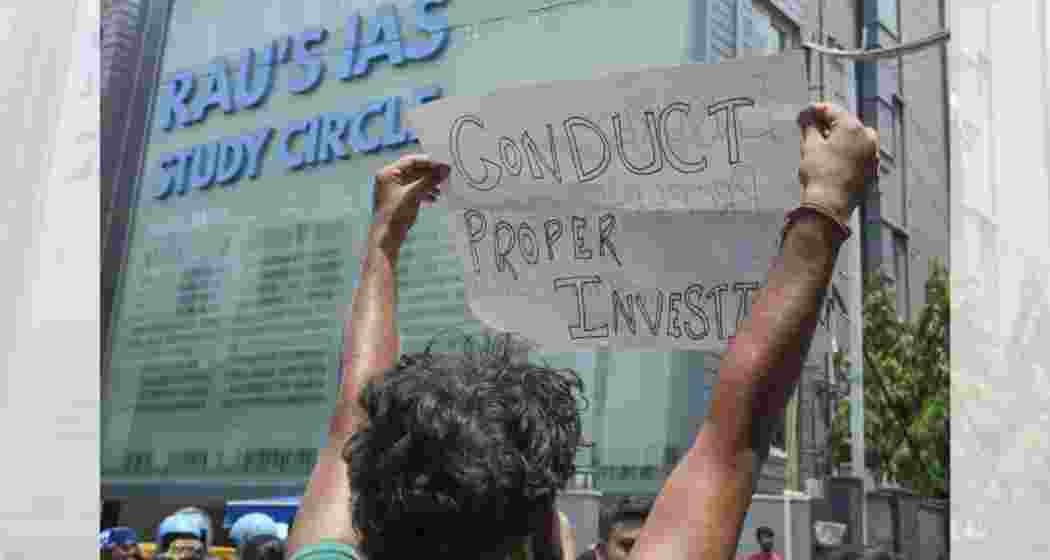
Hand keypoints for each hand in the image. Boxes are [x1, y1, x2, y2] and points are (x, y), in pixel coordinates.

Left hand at [372, 154, 449, 237]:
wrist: (386, 237)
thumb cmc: (394, 215)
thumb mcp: (413, 195)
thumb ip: (429, 180)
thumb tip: (444, 169)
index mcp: (388, 173)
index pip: (411, 161)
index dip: (428, 162)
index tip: (442, 164)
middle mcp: (390, 179)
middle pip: (414, 171)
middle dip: (430, 174)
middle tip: (445, 176)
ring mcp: (394, 189)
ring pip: (416, 181)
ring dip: (429, 184)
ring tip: (441, 189)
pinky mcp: (399, 199)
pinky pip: (414, 191)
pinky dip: (425, 193)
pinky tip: (434, 198)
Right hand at [797, 103, 878, 224]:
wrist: (830, 205)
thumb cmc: (819, 174)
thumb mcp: (809, 146)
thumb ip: (809, 126)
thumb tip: (806, 117)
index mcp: (852, 127)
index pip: (832, 111)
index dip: (815, 110)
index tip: (804, 113)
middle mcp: (868, 138)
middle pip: (846, 124)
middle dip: (829, 125)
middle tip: (811, 128)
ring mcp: (873, 155)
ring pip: (855, 140)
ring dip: (840, 139)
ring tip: (822, 146)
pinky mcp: (873, 171)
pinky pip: (860, 155)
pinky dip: (848, 154)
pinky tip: (834, 160)